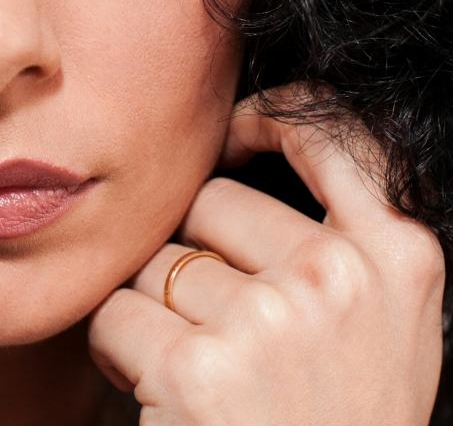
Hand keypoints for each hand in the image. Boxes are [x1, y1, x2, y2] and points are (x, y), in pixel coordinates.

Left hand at [88, 86, 445, 424]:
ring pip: (156, 260)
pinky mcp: (200, 371)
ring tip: (197, 372)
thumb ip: (343, 240)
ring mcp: (272, 323)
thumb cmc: (338, 423)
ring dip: (153, 306)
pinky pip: (116, 314)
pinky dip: (119, 350)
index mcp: (398, 260)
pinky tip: (161, 396)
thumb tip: (251, 153)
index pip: (333, 136)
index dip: (270, 119)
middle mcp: (340, 280)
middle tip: (220, 331)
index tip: (236, 130)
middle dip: (194, 252)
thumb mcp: (381, 326)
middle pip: (210, 202)